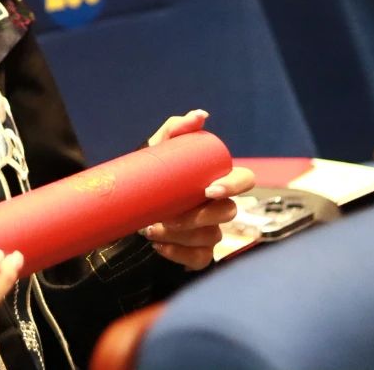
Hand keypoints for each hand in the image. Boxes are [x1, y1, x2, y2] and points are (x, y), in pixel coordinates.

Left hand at [142, 109, 255, 269]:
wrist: (128, 212)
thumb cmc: (151, 179)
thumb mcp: (157, 152)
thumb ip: (175, 130)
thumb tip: (199, 115)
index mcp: (216, 180)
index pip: (244, 180)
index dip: (233, 185)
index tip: (208, 190)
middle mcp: (219, 207)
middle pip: (228, 213)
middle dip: (198, 216)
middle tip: (167, 216)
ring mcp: (212, 231)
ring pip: (212, 237)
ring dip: (181, 235)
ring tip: (150, 228)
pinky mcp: (200, 253)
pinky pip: (200, 259)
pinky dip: (178, 253)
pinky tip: (159, 245)